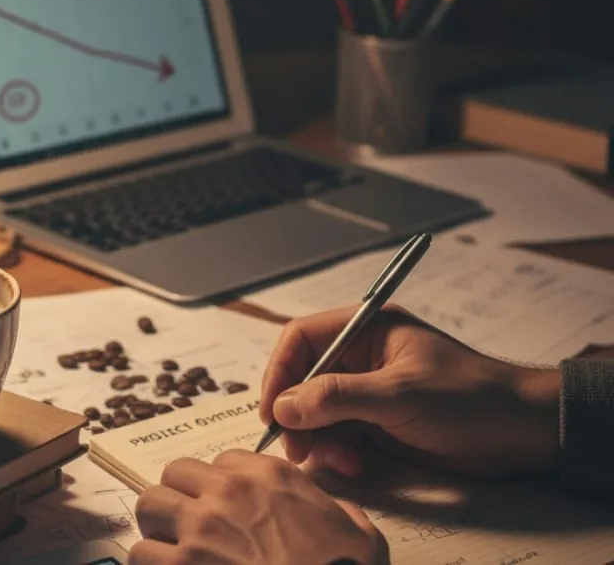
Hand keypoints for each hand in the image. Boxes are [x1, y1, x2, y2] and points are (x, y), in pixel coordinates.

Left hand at [132, 451, 387, 564]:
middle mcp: (229, 493)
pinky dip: (149, 563)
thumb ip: (336, 510)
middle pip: (175, 474)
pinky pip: (139, 553)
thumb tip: (333, 512)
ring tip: (172, 551)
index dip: (222, 486)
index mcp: (270, 478)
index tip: (229, 509)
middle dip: (180, 499)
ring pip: (149, 506)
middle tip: (192, 527)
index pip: (222, 460)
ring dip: (158, 529)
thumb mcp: (358, 532)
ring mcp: (199, 530)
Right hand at [259, 305, 560, 477]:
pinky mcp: (377, 423)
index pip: (301, 339)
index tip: (273, 411)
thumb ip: (337, 397)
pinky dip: (337, 453)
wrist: (523, 433)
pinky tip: (354, 466)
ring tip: (337, 462)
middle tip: (300, 449)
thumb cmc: (468, 398)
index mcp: (366, 330)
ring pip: (316, 412)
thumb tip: (284, 407)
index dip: (280, 372)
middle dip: (297, 415)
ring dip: (317, 439)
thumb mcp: (398, 394)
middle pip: (302, 379)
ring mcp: (368, 392)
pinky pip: (338, 435)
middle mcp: (361, 357)